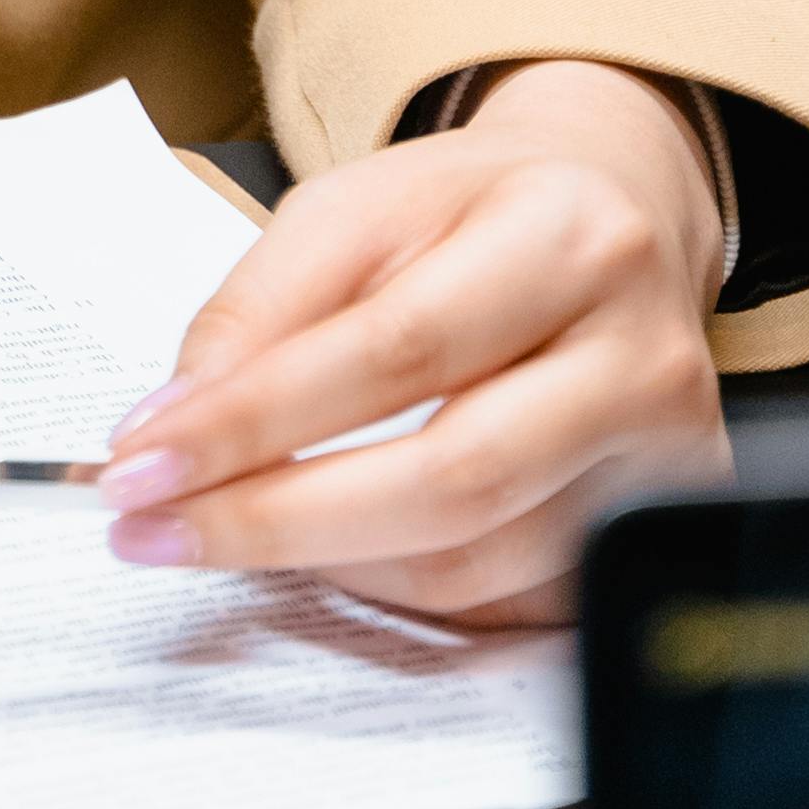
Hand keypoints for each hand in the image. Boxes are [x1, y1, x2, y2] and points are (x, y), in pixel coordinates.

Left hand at [97, 62, 730, 625]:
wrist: (614, 217)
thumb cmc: (476, 215)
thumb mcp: (356, 208)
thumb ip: (261, 307)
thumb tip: (176, 426)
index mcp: (567, 237)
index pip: (395, 350)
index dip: (257, 419)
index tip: (142, 462)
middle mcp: (640, 352)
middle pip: (451, 477)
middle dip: (278, 520)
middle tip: (157, 531)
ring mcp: (666, 457)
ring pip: (476, 560)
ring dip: (327, 564)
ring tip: (230, 532)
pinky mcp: (658, 530)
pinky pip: (509, 600)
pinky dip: (401, 589)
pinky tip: (333, 550)